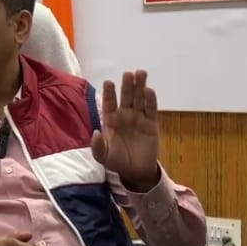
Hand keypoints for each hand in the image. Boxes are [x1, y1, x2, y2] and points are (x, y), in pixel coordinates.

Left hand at [91, 70, 159, 191]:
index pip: (109, 103)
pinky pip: (151, 110)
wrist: (136, 172)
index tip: (108, 82)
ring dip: (140, 86)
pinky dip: (150, 100)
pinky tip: (149, 91)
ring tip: (141, 73)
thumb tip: (95, 133)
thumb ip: (97, 147)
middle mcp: (124, 115)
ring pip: (139, 99)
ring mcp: (138, 118)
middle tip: (128, 73)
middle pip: (126, 97)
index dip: (109, 93)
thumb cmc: (117, 161)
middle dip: (127, 85)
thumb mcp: (103, 157)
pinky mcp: (151, 124)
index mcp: (111, 120)